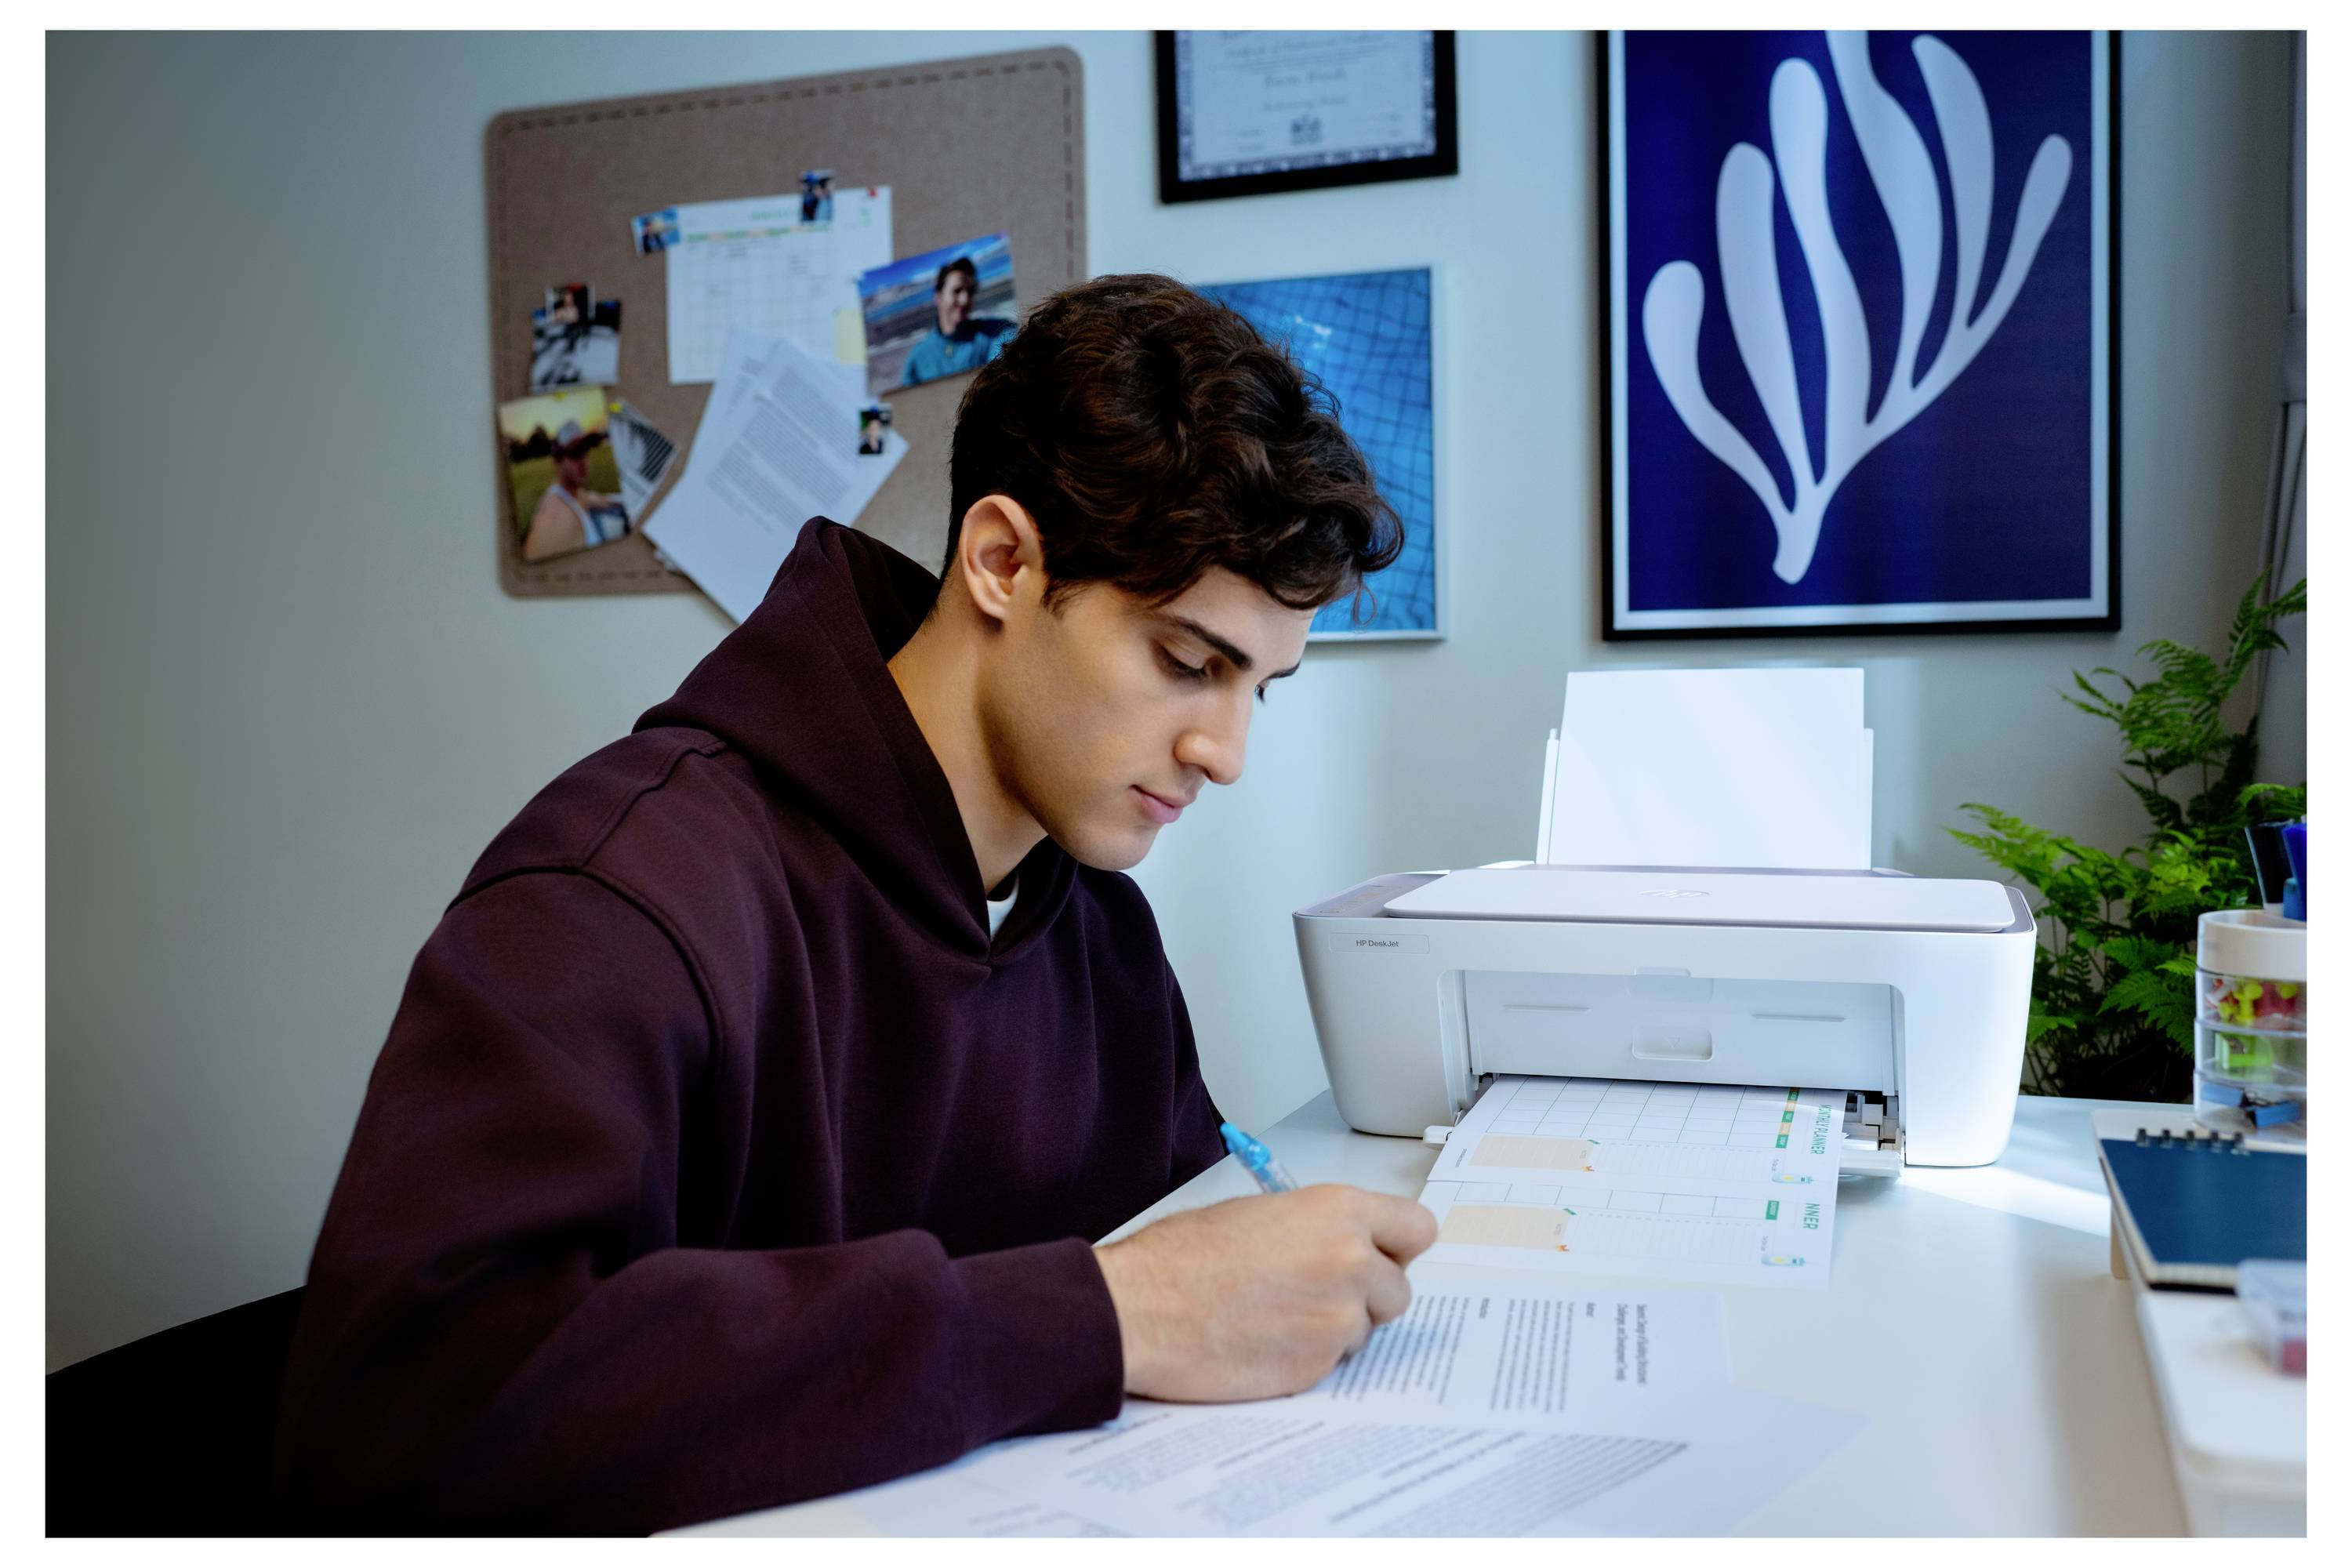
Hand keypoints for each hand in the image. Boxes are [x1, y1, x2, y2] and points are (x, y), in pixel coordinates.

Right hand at [1091, 1184, 1438, 1401]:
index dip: (1397, 1246)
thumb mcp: (1259, 1213)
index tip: (1382, 1254)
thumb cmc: (1183, 1257)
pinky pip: (1334, 1362)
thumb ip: (1317, 1227)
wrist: (1142, 1309)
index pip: (1418, 1229)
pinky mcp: (1319, 1367)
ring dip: (1336, 1327)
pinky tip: (1265, 1341)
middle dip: (1367, 1294)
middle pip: (1399, 1288)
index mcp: (1339, 1212)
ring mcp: (1339, 1320)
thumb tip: (1343, 1243)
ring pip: (1366, 1330)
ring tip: (1279, 1316)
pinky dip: (1308, 1356)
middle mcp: (1351, 1262)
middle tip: (1318, 1292)